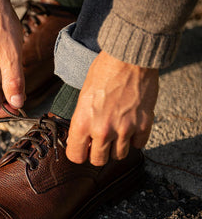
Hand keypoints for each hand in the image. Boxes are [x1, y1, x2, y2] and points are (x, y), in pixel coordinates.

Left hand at [66, 51, 158, 165]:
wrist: (129, 57)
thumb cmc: (103, 72)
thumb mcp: (82, 97)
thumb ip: (82, 121)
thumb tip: (82, 139)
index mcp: (82, 123)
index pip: (75, 156)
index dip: (78, 153)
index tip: (82, 149)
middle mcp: (102, 130)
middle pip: (98, 161)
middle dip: (97, 153)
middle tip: (99, 142)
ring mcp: (124, 129)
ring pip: (119, 156)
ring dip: (116, 147)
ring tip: (116, 131)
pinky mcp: (143, 125)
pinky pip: (138, 145)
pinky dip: (134, 139)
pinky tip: (130, 126)